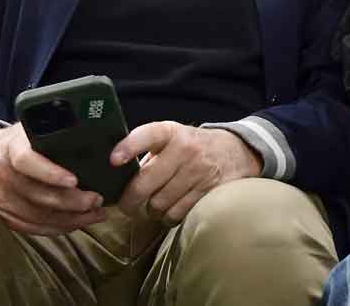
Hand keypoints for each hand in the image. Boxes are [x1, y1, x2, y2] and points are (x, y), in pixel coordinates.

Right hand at [0, 123, 106, 235]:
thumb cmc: (14, 142)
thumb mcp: (28, 129)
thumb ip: (51, 131)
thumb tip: (89, 130)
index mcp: (9, 148)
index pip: (27, 161)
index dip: (50, 173)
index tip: (74, 180)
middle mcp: (0, 174)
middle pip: (36, 195)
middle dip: (71, 202)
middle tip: (96, 200)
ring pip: (36, 216)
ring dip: (69, 219)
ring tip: (95, 214)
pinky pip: (29, 227)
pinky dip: (55, 228)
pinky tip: (76, 224)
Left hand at [112, 122, 262, 224]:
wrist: (236, 151)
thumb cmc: (192, 146)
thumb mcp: (172, 139)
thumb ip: (148, 153)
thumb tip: (118, 177)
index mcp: (171, 132)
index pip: (148, 134)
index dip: (129, 147)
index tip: (113, 160)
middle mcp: (186, 149)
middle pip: (146, 183)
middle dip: (130, 200)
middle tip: (125, 207)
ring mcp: (199, 171)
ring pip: (159, 203)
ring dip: (151, 210)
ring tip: (152, 207)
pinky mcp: (208, 191)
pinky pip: (177, 213)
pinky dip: (168, 217)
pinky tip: (169, 211)